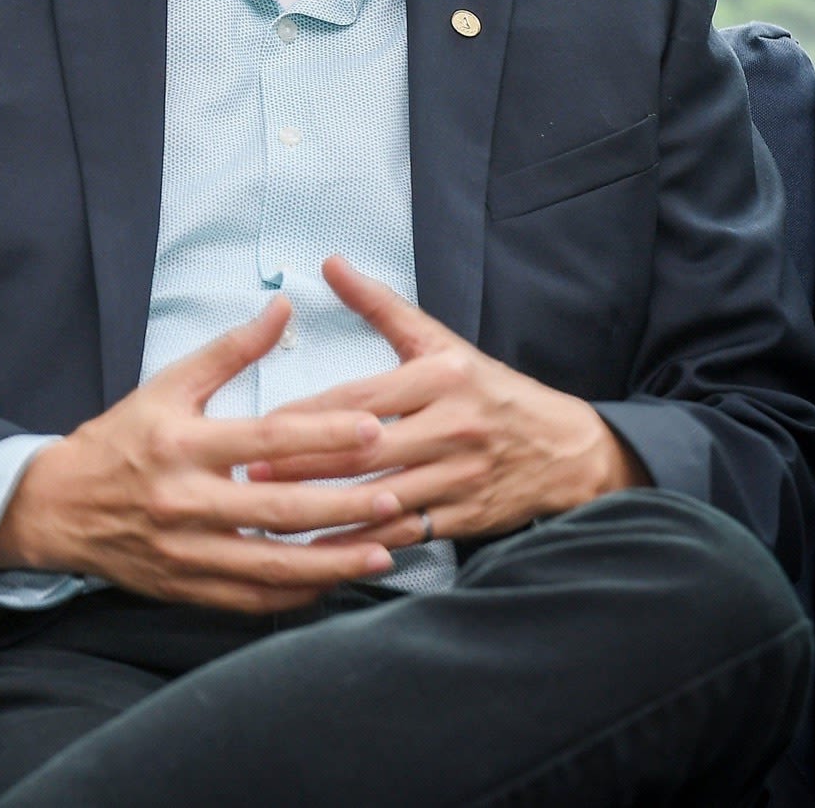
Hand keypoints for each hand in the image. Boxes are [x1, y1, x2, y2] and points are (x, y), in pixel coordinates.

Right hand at [0, 296, 412, 612]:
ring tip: (384, 552)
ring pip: (272, 565)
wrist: (57, 507)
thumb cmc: (120, 439)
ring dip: (334, 561)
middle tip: (398, 495)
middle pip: (278, 509)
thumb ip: (230, 351)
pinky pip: (252, 599)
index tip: (374, 427)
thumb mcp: (167, 385)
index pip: (266, 439)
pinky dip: (298, 593)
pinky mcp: (187, 588)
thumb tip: (283, 308)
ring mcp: (186, 551)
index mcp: (181, 444)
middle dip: (344, 505)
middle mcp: (184, 501)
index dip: (323, 435)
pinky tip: (335, 580)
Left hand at [242, 258, 644, 544]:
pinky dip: (363, 543)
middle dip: (303, 464)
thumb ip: (380, 305)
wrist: (566, 449)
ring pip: (380, 497)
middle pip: (365, 450)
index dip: (308, 413)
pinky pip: (405, 533)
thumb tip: (329, 262)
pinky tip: (322, 551)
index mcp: (442, 378)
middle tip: (248, 472)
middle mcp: (453, 427)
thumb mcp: (440, 342)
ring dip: (324, 509)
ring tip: (271, 513)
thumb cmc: (489, 390)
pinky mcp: (467, 516)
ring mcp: (461, 476)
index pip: (360, 398)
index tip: (260, 425)